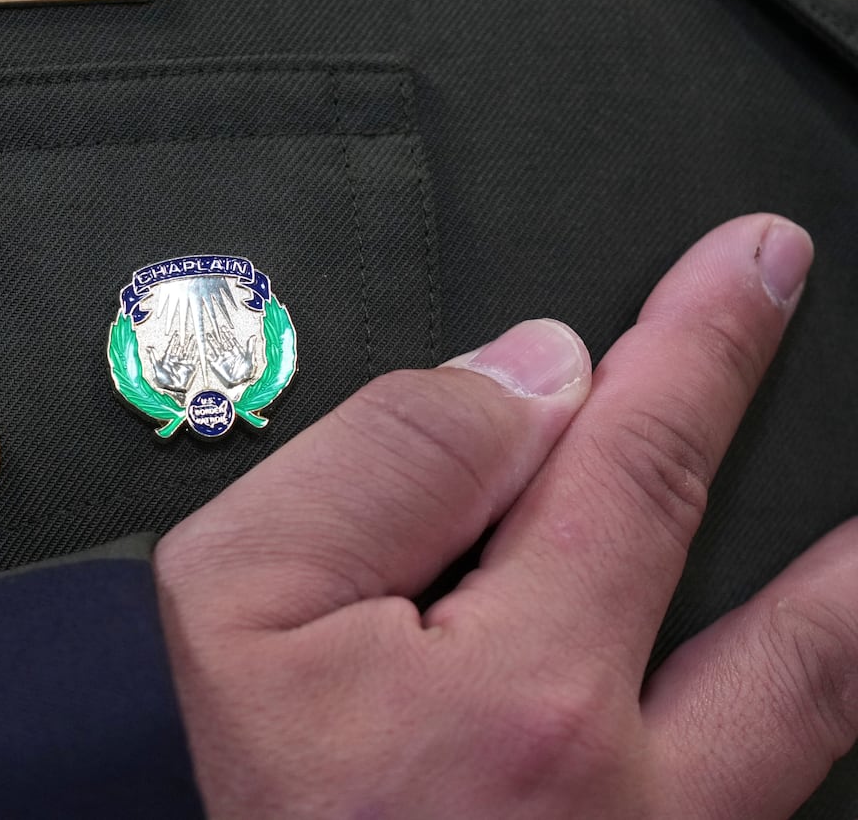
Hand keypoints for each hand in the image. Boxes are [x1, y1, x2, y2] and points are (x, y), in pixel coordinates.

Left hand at [148, 325, 199, 394]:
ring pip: (188, 351)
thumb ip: (153, 357)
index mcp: (169, 359)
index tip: (176, 333)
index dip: (174, 340)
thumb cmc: (163, 381)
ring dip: (191, 344)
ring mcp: (184, 364)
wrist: (173, 390)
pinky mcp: (191, 368)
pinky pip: (195, 359)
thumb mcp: (156, 367)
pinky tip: (199, 347)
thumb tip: (148, 347)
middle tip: (188, 332)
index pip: (172, 346)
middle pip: (181, 347)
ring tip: (194, 337)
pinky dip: (197, 353)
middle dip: (184, 340)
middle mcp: (177, 360)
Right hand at [155, 215, 849, 817]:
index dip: (702, 346)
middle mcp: (631, 791)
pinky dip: (797, 727)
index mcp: (525, 688)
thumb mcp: (240, 601)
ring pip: (819, 722)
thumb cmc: (240, 799)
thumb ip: (383, 463)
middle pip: (805, 612)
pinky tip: (791, 695)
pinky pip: (763, 802)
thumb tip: (522, 378)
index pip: (643, 460)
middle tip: (834, 362)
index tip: (745, 270)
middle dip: (840, 494)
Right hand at [204, 295, 259, 387]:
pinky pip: (210, 358)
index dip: (227, 333)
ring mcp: (222, 360)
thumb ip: (250, 348)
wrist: (241, 386)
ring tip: (206, 335)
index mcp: (237, 352)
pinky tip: (202, 348)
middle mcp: (228, 355)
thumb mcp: (251, 359)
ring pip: (215, 348)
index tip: (223, 326)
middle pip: (221, 343)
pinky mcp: (216, 367)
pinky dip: (206, 354)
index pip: (230, 340)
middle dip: (216, 336)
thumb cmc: (247, 374)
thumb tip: (253, 336)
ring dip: (210, 342)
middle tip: (211, 327)